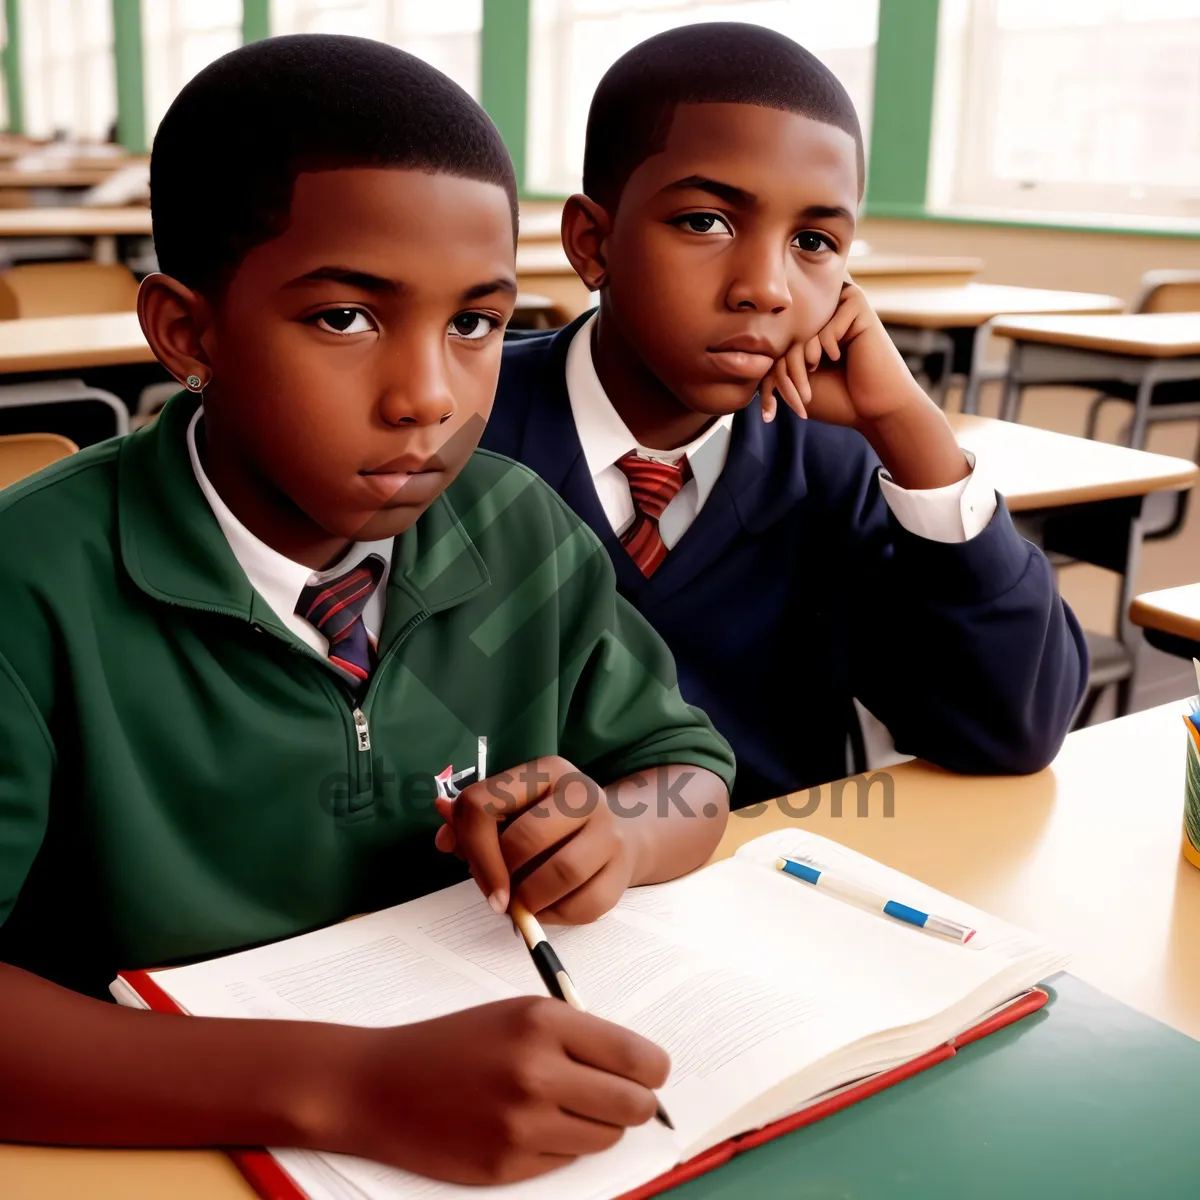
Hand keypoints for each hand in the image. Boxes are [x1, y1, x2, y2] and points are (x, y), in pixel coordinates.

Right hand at [322, 997, 669, 1183]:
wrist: (380, 1084)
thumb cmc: (455, 1043)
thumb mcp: (517, 1014)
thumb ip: (578, 1035)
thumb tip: (641, 1068)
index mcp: (543, 1021)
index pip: (636, 1056)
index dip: (654, 1070)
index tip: (653, 1074)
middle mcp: (536, 1071)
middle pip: (632, 1105)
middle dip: (638, 1105)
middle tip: (627, 1100)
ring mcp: (521, 1123)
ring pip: (606, 1137)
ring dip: (599, 1126)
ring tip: (567, 1108)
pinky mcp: (507, 1165)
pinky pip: (568, 1162)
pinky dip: (562, 1148)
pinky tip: (530, 1127)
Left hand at [434, 755, 642, 923]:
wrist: (621, 833)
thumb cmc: (552, 824)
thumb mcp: (513, 811)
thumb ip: (472, 823)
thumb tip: (443, 835)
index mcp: (546, 771)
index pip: (484, 804)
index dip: (470, 847)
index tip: (470, 873)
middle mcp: (581, 792)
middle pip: (523, 840)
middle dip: (499, 877)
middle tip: (497, 894)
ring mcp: (608, 829)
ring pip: (560, 874)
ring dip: (529, 900)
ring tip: (521, 903)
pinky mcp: (622, 868)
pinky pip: (584, 905)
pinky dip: (555, 916)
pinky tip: (546, 908)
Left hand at [758, 282, 969, 489]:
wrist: (874, 409)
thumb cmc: (837, 399)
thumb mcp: (793, 383)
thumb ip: (773, 363)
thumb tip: (740, 345)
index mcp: (806, 331)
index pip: (772, 345)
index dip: (768, 378)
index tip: (768, 412)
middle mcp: (820, 315)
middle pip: (783, 337)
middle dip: (784, 375)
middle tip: (796, 402)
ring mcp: (837, 307)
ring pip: (800, 332)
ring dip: (799, 366)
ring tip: (810, 387)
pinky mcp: (857, 304)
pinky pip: (824, 327)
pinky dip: (826, 348)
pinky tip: (840, 358)